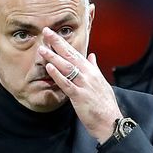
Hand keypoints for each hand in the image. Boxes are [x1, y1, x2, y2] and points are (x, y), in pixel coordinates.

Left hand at [38, 27, 120, 142]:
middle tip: (45, 31)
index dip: (63, 43)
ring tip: (42, 49)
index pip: (75, 53)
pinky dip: (57, 75)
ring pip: (67, 67)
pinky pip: (66, 84)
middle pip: (70, 55)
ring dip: (53, 57)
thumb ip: (94, 68)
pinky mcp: (79, 96)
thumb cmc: (105, 104)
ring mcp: (84, 85)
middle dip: (57, 43)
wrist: (110, 121)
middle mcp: (88, 75)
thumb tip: (92, 55)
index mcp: (92, 71)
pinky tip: (49, 67)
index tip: (53, 34)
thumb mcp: (101, 82)